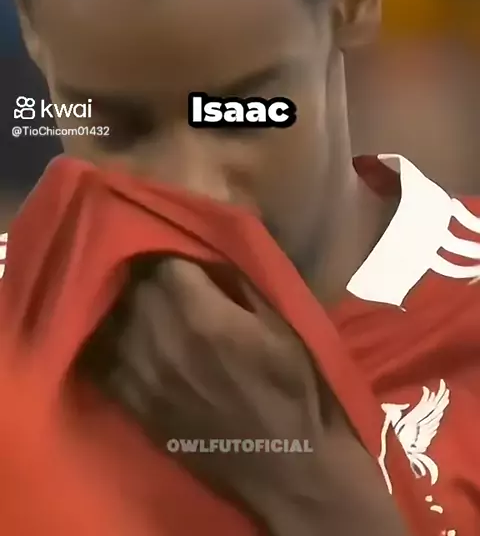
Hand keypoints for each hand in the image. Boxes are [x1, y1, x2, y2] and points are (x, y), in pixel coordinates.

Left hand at [103, 259, 408, 535]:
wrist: (286, 465)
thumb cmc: (295, 387)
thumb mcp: (281, 322)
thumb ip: (240, 280)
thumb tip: (211, 249)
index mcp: (202, 316)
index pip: (165, 262)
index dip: (179, 257)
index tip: (191, 262)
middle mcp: (161, 340)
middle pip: (136, 286)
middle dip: (153, 277)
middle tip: (172, 282)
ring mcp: (142, 375)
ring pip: (115, 318)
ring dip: (131, 307)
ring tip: (150, 308)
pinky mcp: (133, 404)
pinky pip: (104, 358)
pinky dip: (114, 341)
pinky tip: (133, 339)